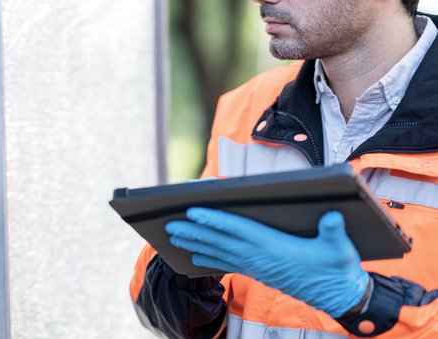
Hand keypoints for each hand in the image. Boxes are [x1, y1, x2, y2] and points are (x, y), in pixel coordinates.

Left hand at [166, 208, 368, 317]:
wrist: (340, 297)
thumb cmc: (339, 269)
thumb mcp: (340, 249)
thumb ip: (334, 232)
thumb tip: (333, 216)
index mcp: (274, 247)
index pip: (237, 230)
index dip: (213, 220)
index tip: (192, 212)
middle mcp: (259, 257)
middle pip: (220, 241)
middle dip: (193, 231)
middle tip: (169, 224)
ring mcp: (257, 266)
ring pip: (219, 252)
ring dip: (194, 243)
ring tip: (173, 236)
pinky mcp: (259, 272)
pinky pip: (228, 263)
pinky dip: (209, 258)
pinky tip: (194, 256)